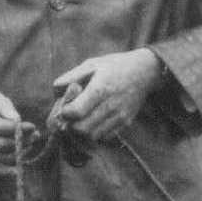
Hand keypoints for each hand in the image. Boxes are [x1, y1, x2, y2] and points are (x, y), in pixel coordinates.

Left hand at [47, 49, 163, 142]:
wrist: (145, 71)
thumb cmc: (114, 66)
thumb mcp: (91, 64)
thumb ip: (71, 77)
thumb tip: (56, 91)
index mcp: (100, 88)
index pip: (76, 112)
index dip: (65, 113)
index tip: (64, 107)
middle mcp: (111, 105)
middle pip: (82, 129)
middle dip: (70, 125)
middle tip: (70, 117)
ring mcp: (120, 116)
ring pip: (92, 136)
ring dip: (82, 131)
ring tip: (80, 119)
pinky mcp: (126, 123)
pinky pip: (105, 137)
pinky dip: (95, 132)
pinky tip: (93, 121)